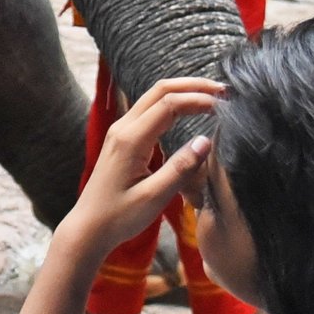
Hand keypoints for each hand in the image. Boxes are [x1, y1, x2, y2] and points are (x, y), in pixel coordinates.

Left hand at [60, 77, 221, 258]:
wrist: (88, 227)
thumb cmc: (119, 217)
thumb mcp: (153, 198)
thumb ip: (180, 169)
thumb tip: (206, 141)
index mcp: (130, 139)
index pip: (168, 104)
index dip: (197, 99)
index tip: (225, 103)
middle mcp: (123, 128)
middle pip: (159, 90)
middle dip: (192, 85)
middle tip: (223, 90)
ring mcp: (120, 131)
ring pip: (153, 97)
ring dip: (182, 92)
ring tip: (212, 95)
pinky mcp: (123, 139)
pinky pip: (149, 110)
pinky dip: (172, 103)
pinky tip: (188, 110)